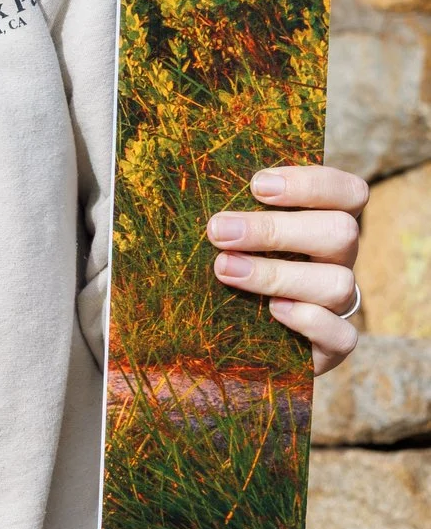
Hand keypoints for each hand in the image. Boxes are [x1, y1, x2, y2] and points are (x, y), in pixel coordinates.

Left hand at [207, 165, 368, 373]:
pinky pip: (342, 335)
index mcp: (320, 222)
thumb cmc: (220, 267)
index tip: (257, 185)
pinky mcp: (332, 345)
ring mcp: (337, 303)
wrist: (222, 340)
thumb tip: (181, 183)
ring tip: (224, 270)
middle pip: (340, 232)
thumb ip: (226, 212)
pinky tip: (273, 311)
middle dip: (276, 229)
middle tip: (218, 230)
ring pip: (337, 283)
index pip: (347, 192)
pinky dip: (310, 321)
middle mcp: (335, 260)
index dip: (312, 184)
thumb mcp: (225, 235)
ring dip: (278, 274)